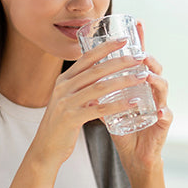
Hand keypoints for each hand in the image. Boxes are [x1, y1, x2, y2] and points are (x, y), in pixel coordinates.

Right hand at [28, 38, 150, 173]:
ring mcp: (67, 102)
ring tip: (142, 77)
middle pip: (97, 69)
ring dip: (124, 80)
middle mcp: (64, 87)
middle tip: (139, 57)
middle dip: (120, 61)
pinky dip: (119, 104)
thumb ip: (82, 89)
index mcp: (64, 80)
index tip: (124, 40)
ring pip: (101, 87)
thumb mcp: (68, 100)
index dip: (106, 47)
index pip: (87, 58)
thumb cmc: (61, 125)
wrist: (45, 147)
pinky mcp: (72, 118)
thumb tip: (103, 79)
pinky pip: (101, 109)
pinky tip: (134, 102)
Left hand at [110, 21, 171, 180]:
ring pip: (163, 89)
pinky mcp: (162, 126)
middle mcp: (152, 93)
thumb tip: (84, 72)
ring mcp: (160, 107)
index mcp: (140, 86)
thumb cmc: (124, 129)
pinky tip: (160, 111)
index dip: (140, 42)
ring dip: (156, 81)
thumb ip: (102, 89)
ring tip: (147, 76)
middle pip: (155, 69)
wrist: (134, 156)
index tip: (137, 23)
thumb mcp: (110, 105)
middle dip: (149, 59)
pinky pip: (166, 117)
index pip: (141, 60)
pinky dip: (164, 114)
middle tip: (139, 53)